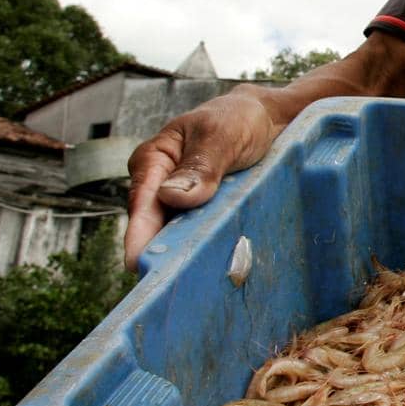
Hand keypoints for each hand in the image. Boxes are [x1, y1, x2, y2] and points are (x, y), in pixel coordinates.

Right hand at [124, 92, 277, 270]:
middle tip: (167, 286)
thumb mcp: (221, 135)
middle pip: (157, 226)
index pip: (143, 202)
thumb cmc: (237, 119)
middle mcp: (161, 186)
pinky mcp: (204, 214)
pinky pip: (201, 235)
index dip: (139, 235)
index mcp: (154, 161)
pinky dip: (207, 248)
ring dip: (187, 254)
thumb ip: (201, 165)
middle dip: (163, 253)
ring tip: (190, 286)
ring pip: (179, 235)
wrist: (267, 119)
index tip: (137, 263)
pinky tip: (215, 269)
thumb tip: (172, 198)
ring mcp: (183, 203)